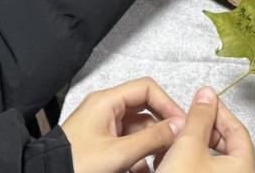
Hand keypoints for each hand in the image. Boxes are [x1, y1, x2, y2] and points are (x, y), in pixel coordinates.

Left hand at [62, 77, 187, 172]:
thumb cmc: (73, 164)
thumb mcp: (118, 153)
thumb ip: (151, 138)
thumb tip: (178, 127)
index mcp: (106, 101)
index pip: (147, 89)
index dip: (167, 104)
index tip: (181, 123)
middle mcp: (105, 110)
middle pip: (145, 110)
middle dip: (162, 128)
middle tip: (175, 144)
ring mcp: (103, 127)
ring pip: (138, 129)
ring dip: (152, 145)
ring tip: (162, 161)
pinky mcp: (102, 144)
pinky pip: (128, 143)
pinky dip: (140, 155)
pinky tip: (145, 169)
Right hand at [156, 87, 254, 172]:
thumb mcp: (189, 146)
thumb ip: (199, 117)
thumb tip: (206, 94)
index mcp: (245, 166)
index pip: (238, 130)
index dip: (220, 111)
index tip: (205, 101)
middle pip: (227, 146)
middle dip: (206, 129)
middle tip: (190, 119)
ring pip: (213, 160)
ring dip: (194, 146)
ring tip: (176, 138)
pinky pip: (203, 172)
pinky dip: (190, 162)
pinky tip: (172, 158)